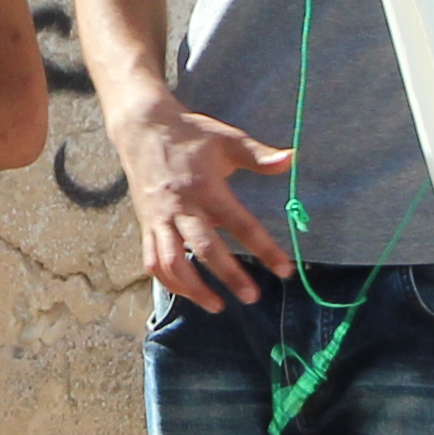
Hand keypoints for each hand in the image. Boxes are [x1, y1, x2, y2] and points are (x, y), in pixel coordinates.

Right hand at [114, 92, 294, 308]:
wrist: (142, 128)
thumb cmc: (190, 134)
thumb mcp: (227, 139)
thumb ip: (258, 155)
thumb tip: (292, 159)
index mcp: (206, 188)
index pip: (240, 223)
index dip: (264, 248)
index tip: (284, 270)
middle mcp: (181, 208)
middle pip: (205, 249)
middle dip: (229, 276)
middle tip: (252, 297)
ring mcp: (160, 219)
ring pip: (172, 263)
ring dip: (194, 289)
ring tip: (217, 305)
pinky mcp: (146, 226)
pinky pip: (153, 261)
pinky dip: (169, 281)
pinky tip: (188, 293)